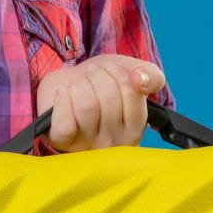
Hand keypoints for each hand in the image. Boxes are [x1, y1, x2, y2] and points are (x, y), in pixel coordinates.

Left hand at [36, 54, 165, 152]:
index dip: (120, 74)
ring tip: (77, 84)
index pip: (134, 95)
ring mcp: (86, 144)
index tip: (111, 68)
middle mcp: (112, 143)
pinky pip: (65, 124)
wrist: (65, 85)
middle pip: (108, 97)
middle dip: (97, 76)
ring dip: (79, 85)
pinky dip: (62, 100)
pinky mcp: (62, 141)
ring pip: (86, 106)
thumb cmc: (100, 84)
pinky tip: (63, 91)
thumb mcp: (131, 74)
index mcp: (134, 130)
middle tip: (91, 74)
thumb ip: (151, 77)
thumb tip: (141, 79)